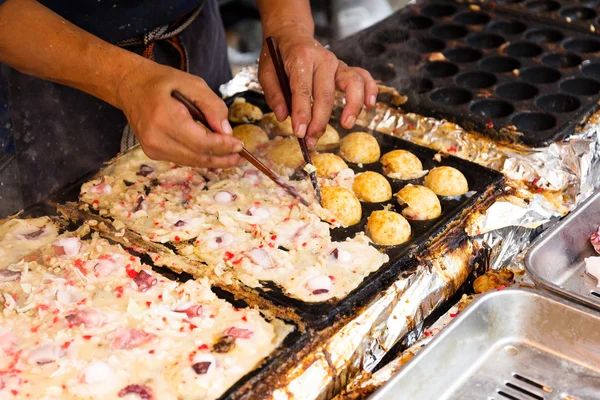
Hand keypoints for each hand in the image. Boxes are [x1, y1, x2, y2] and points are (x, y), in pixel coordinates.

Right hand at [116, 61, 241, 167]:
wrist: (129, 85)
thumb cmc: (161, 81)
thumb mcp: (192, 83)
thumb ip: (212, 105)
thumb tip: (227, 131)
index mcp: (164, 118)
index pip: (200, 142)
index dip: (223, 146)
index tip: (240, 145)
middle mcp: (155, 138)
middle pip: (197, 156)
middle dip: (221, 157)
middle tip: (239, 155)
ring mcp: (152, 148)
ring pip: (191, 161)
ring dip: (212, 160)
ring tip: (231, 156)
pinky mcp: (152, 152)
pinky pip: (182, 158)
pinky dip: (199, 156)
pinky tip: (212, 152)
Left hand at [258, 30, 377, 147]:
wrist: (291, 35)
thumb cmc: (278, 56)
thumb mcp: (266, 72)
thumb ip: (273, 94)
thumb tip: (283, 117)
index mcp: (301, 58)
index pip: (303, 89)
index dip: (302, 113)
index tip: (299, 133)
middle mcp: (323, 59)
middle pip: (326, 94)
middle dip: (320, 121)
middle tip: (312, 140)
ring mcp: (337, 63)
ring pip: (352, 83)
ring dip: (352, 106)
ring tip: (346, 125)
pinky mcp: (345, 69)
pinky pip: (363, 77)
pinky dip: (370, 90)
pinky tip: (370, 105)